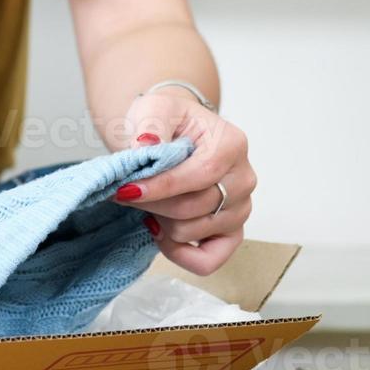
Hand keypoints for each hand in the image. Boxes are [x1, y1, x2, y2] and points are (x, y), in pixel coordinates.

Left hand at [116, 87, 253, 275]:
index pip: (199, 175)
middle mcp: (243, 179)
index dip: (160, 187)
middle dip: (152, 203)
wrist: (175, 133)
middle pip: (193, 207)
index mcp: (232, 145)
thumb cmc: (168, 121)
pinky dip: (179, 253)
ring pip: (192, 232)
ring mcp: (241, 208)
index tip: (125, 189)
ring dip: (161, 221)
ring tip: (149, 202)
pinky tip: (160, 232)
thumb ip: (151, 125)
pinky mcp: (232, 232)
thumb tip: (146, 146)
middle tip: (125, 192)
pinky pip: (208, 261)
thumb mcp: (155, 108)